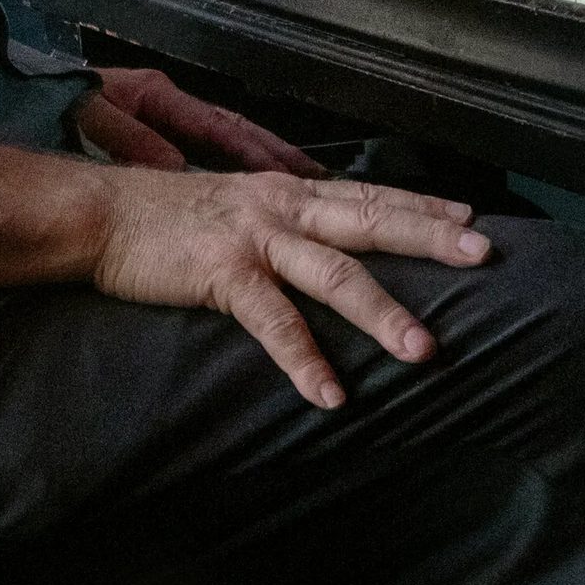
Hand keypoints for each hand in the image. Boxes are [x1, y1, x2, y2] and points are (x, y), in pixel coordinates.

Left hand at [75, 66, 326, 175]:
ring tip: (302, 189)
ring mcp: (165, 128)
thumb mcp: (90, 113)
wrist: (24, 117)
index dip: (254, 148)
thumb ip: (129, 137)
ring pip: (225, 148)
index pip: (217, 123)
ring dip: (260, 166)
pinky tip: (253, 198)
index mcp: (156, 95)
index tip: (288, 171)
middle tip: (317, 177)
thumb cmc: (54, 108)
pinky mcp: (154, 152)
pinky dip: (231, 176)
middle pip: (233, 132)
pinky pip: (203, 162)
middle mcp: (169, 109)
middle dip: (273, 154)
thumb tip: (174, 166)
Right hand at [93, 166, 490, 407]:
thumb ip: (279, 219)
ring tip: (424, 351)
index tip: (472, 215)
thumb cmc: (164, 217)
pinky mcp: (222, 272)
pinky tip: (331, 394)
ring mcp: (254, 237)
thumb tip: (319, 239)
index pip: (368, 193)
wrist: (99, 213)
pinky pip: (274, 321)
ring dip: (383, 312)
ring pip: (335, 273)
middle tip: (485, 254)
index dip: (421, 204)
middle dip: (431, 237)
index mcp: (287, 190)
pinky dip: (304, 359)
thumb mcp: (234, 206)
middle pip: (371, 220)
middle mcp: (281, 205)